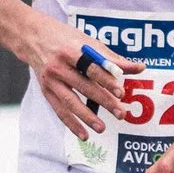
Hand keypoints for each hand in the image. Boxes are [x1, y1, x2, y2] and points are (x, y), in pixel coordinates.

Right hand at [21, 19, 140, 137]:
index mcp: (71, 50)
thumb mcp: (88, 42)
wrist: (33, 37)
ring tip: (102, 128)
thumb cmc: (66, 38)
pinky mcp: (46, 91)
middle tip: (120, 114)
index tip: (121, 93)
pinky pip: (59, 110)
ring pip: (70, 102)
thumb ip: (112, 58)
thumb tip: (140, 68)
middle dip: (103, 101)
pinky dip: (71, 124)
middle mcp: (58, 66)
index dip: (107, 80)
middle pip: (84, 86)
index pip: (92, 68)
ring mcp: (50, 80)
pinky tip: (84, 135)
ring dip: (86, 117)